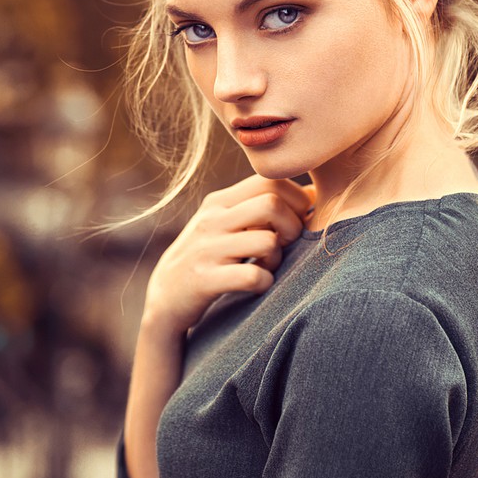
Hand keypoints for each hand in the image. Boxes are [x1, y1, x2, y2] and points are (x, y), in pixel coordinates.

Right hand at [142, 174, 316, 339]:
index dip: (295, 199)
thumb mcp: (225, 223)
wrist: (165, 297)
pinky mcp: (205, 280)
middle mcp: (212, 220)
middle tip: (286, 244)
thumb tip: (311, 193)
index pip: (270, 180)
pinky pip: (253, 276)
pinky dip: (264, 282)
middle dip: (292, 226)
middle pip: (272, 204)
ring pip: (267, 241)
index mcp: (219, 202)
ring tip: (268, 265)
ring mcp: (207, 250)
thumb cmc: (208, 256)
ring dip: (278, 258)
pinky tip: (257, 284)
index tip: (295, 221)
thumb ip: (259, 206)